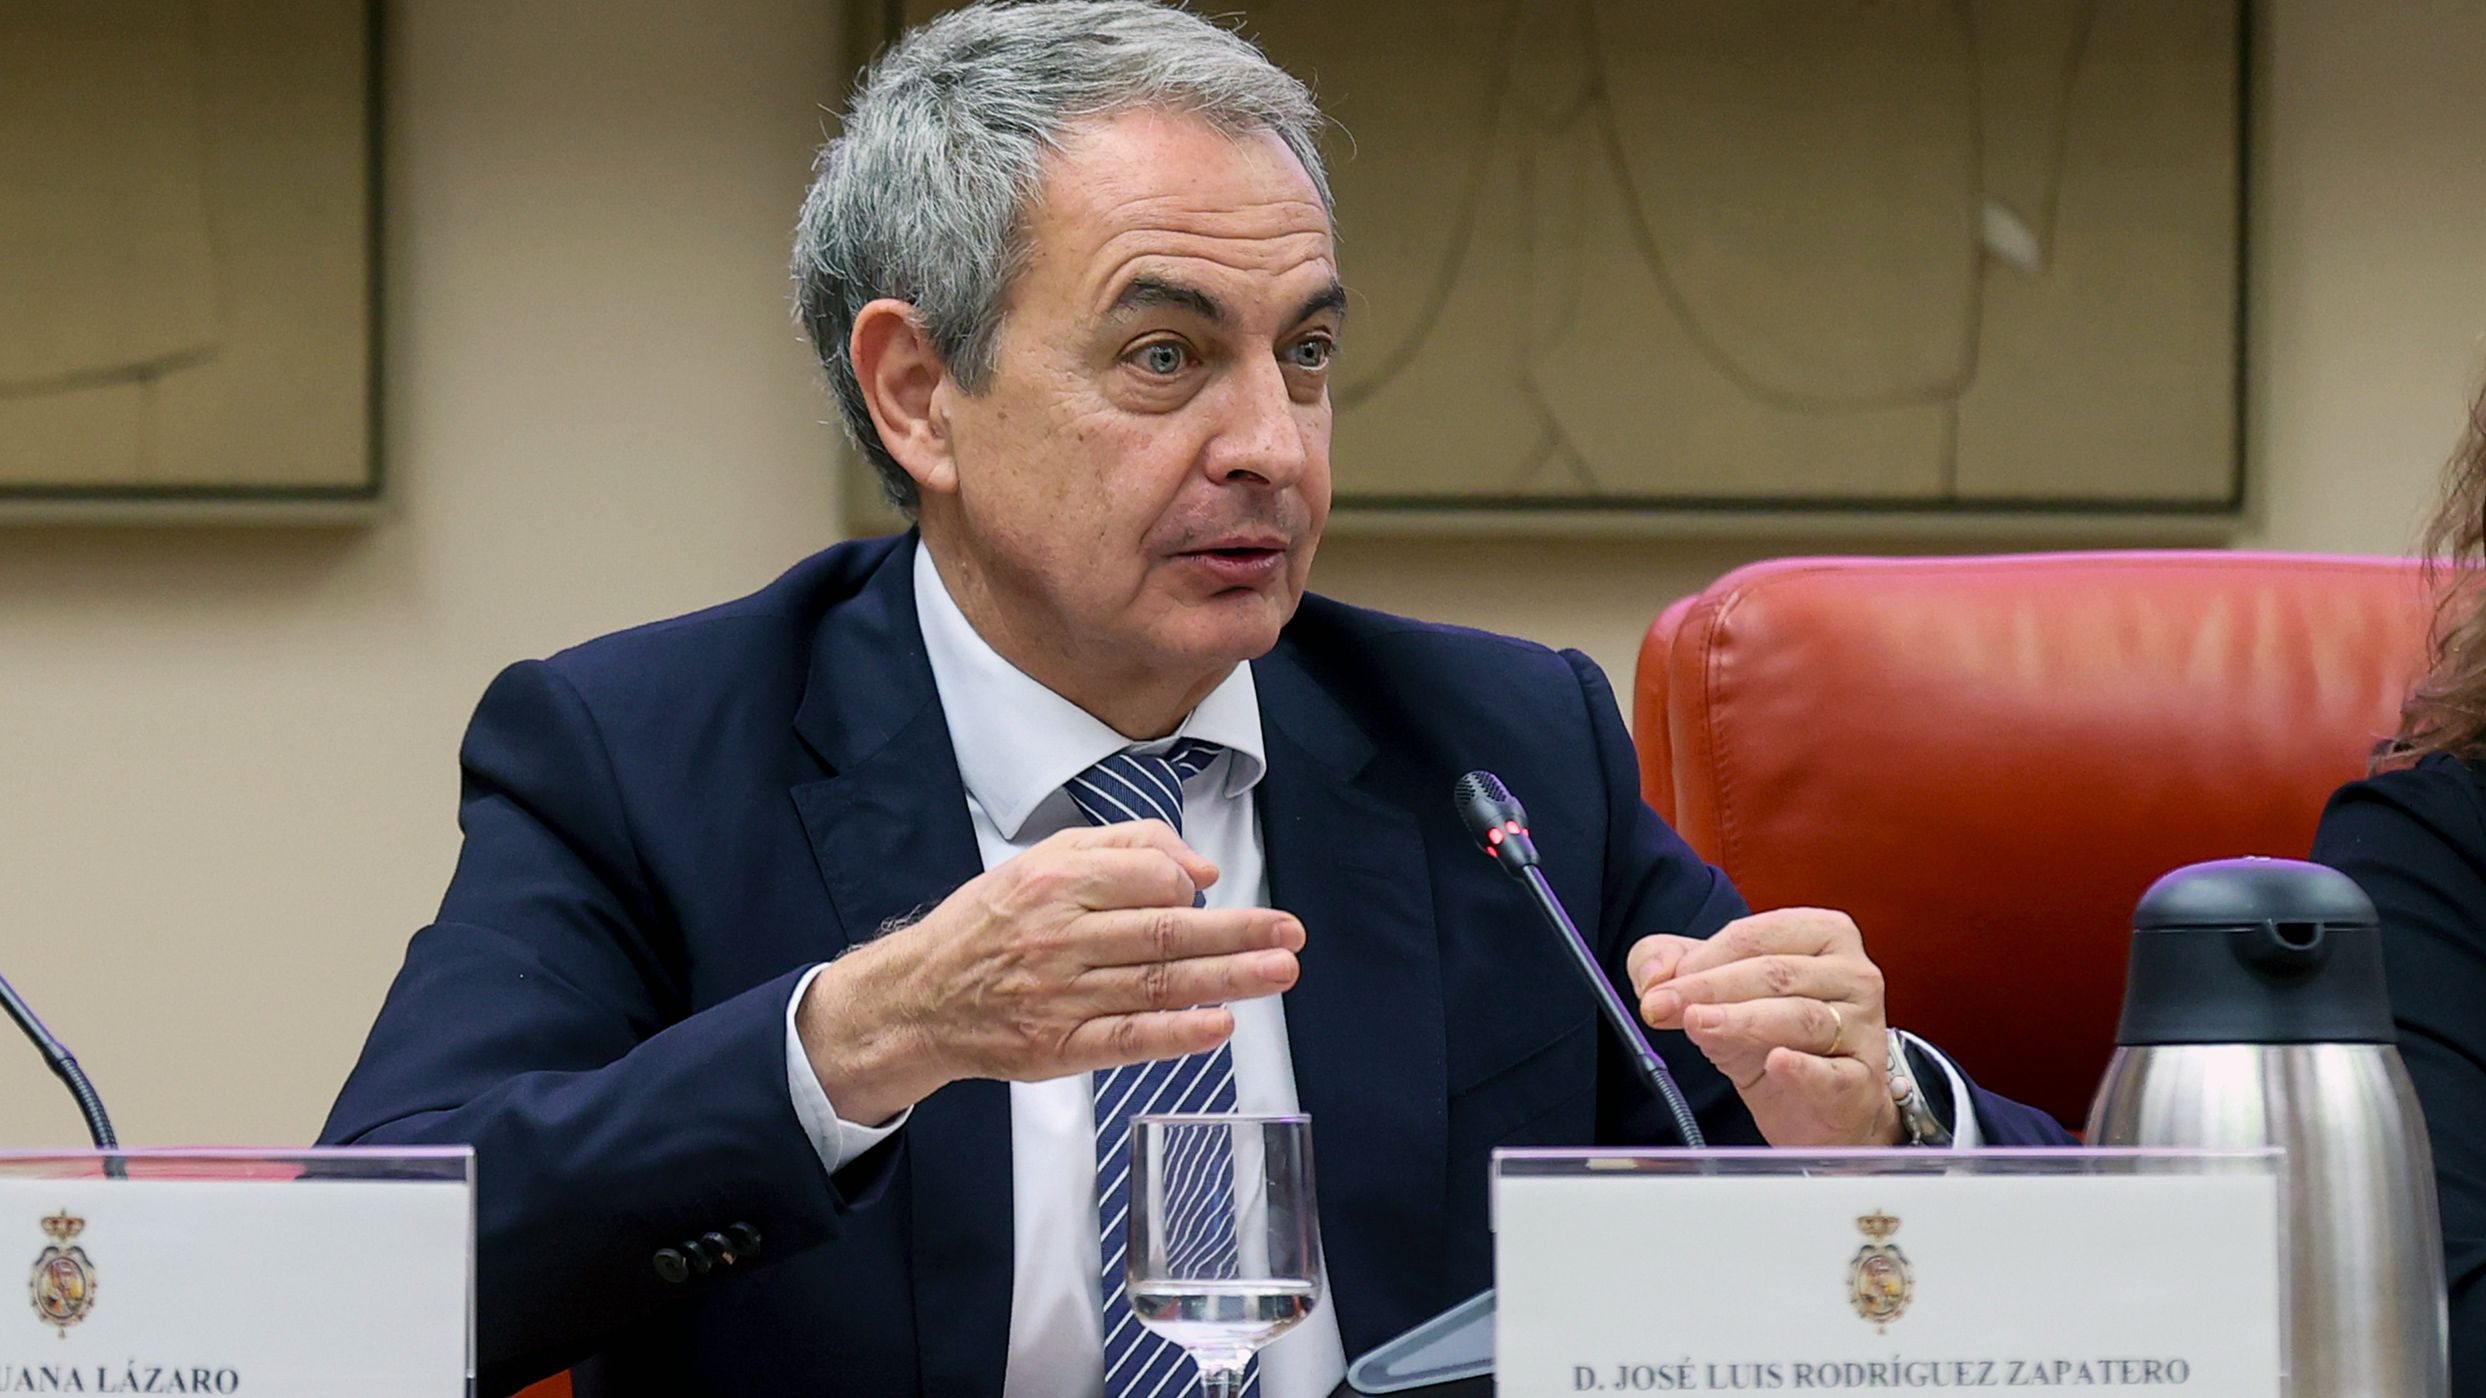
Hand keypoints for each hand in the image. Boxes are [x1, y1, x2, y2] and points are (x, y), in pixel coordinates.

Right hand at [797, 820, 1303, 1123]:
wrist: (921, 997)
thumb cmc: (992, 924)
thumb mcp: (1044, 860)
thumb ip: (1124, 848)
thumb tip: (1199, 867)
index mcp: (1055, 883)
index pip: (1145, 879)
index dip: (1187, 885)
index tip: (1211, 892)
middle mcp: (1059, 938)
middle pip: (1165, 932)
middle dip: (1237, 932)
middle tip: (1290, 934)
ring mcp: (1061, 996)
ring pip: (1158, 984)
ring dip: (1227, 979)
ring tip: (1281, 973)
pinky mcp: (1061, 1047)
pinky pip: (1128, 1039)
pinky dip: (1177, 1034)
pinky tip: (1219, 1024)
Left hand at [1627, 908, 1899, 1146]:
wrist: (1819, 1106)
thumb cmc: (1770, 1035)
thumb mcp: (1715, 990)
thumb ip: (1672, 964)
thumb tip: (1652, 975)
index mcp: (1822, 934)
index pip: (1755, 937)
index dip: (1702, 960)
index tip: (1659, 986)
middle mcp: (1853, 974)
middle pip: (1775, 973)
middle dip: (1709, 988)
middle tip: (1661, 1006)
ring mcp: (1864, 1028)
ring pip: (1799, 1017)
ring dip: (1740, 1021)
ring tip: (1696, 1025)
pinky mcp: (1862, 1082)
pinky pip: (1831, 1073)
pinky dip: (1802, 1069)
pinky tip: (1777, 1062)